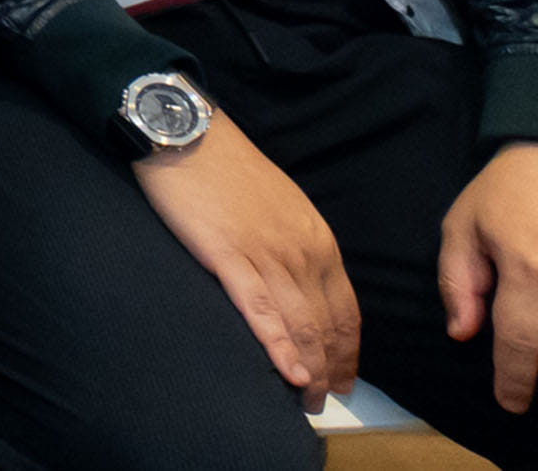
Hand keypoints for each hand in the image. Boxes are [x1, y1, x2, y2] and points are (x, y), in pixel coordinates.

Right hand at [136, 117, 363, 407]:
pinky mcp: (228, 257)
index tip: (343, 379)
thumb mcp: (282, 206)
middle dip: (331, 369)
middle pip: (328, 324)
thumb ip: (296, 245)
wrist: (189, 135)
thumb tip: (299, 283)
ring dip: (309, 369)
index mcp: (319, 241)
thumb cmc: (229, 169)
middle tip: (323, 402)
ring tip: (306, 401)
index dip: (348, 351)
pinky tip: (289, 372)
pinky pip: (260, 311)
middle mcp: (303, 252)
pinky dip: (279, 347)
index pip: (346, 309)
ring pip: (300, 324)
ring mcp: (268, 255)